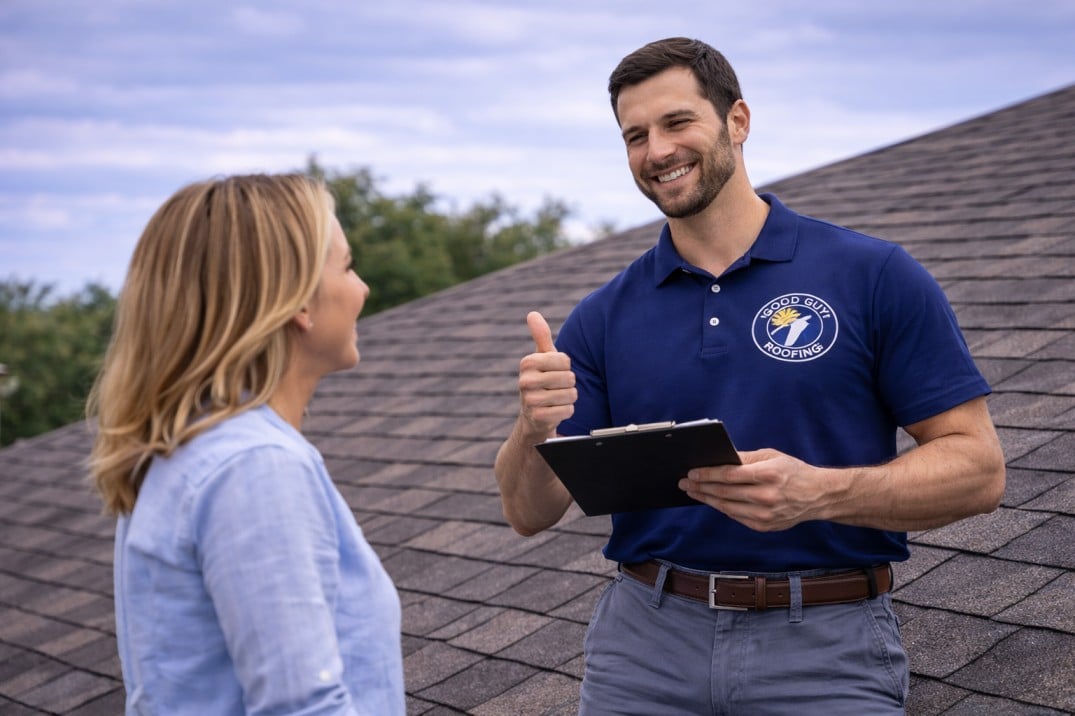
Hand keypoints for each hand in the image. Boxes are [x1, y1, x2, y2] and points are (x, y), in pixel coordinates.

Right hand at [518, 311, 575, 436]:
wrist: (533, 416)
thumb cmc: (542, 380)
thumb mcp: (542, 358)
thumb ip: (540, 336)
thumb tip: (532, 314)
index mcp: (527, 363)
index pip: (565, 360)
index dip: (565, 367)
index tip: (554, 371)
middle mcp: (525, 381)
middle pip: (569, 378)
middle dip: (569, 384)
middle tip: (556, 387)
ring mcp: (530, 401)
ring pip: (570, 395)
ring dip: (568, 398)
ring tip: (556, 399)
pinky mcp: (538, 418)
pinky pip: (567, 410)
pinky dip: (566, 411)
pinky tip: (555, 411)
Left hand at [678, 449, 827, 531]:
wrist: (818, 496)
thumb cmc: (793, 471)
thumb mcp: (772, 456)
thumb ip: (745, 458)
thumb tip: (719, 458)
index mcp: (768, 475)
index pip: (729, 475)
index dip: (707, 474)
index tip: (691, 472)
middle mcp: (766, 496)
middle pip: (724, 493)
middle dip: (701, 487)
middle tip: (684, 483)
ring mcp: (765, 514)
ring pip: (727, 507)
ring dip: (706, 499)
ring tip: (692, 492)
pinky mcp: (764, 526)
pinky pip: (736, 516)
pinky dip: (721, 508)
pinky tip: (711, 501)